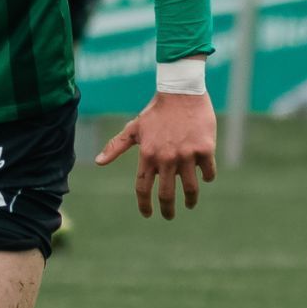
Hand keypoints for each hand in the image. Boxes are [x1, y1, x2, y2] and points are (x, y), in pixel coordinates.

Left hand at [95, 91, 216, 219]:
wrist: (181, 91)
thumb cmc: (156, 111)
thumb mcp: (134, 128)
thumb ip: (116, 146)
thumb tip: (98, 162)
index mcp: (147, 155)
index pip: (143, 188)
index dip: (144, 205)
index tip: (147, 215)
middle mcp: (166, 159)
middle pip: (166, 194)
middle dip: (167, 210)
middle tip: (168, 216)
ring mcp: (186, 155)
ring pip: (190, 188)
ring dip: (190, 200)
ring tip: (189, 204)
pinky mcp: (205, 149)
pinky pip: (207, 172)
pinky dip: (206, 177)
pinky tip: (204, 178)